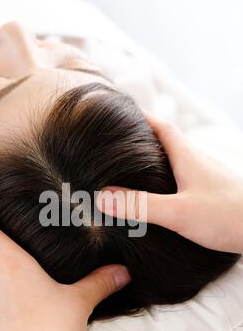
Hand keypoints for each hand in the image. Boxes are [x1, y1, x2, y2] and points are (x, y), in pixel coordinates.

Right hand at [97, 113, 242, 253]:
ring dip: (156, 163)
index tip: (120, 113)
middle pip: (167, 142)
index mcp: (188, 156)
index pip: (160, 126)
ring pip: (177, 162)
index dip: (140, 117)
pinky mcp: (213, 194)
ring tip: (134, 173)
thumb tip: (102, 198)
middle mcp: (198, 162)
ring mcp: (207, 178)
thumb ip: (141, 206)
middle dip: (143, 141)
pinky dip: (169, 182)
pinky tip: (163, 198)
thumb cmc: (228, 216)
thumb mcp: (178, 212)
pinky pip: (185, 180)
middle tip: (118, 146)